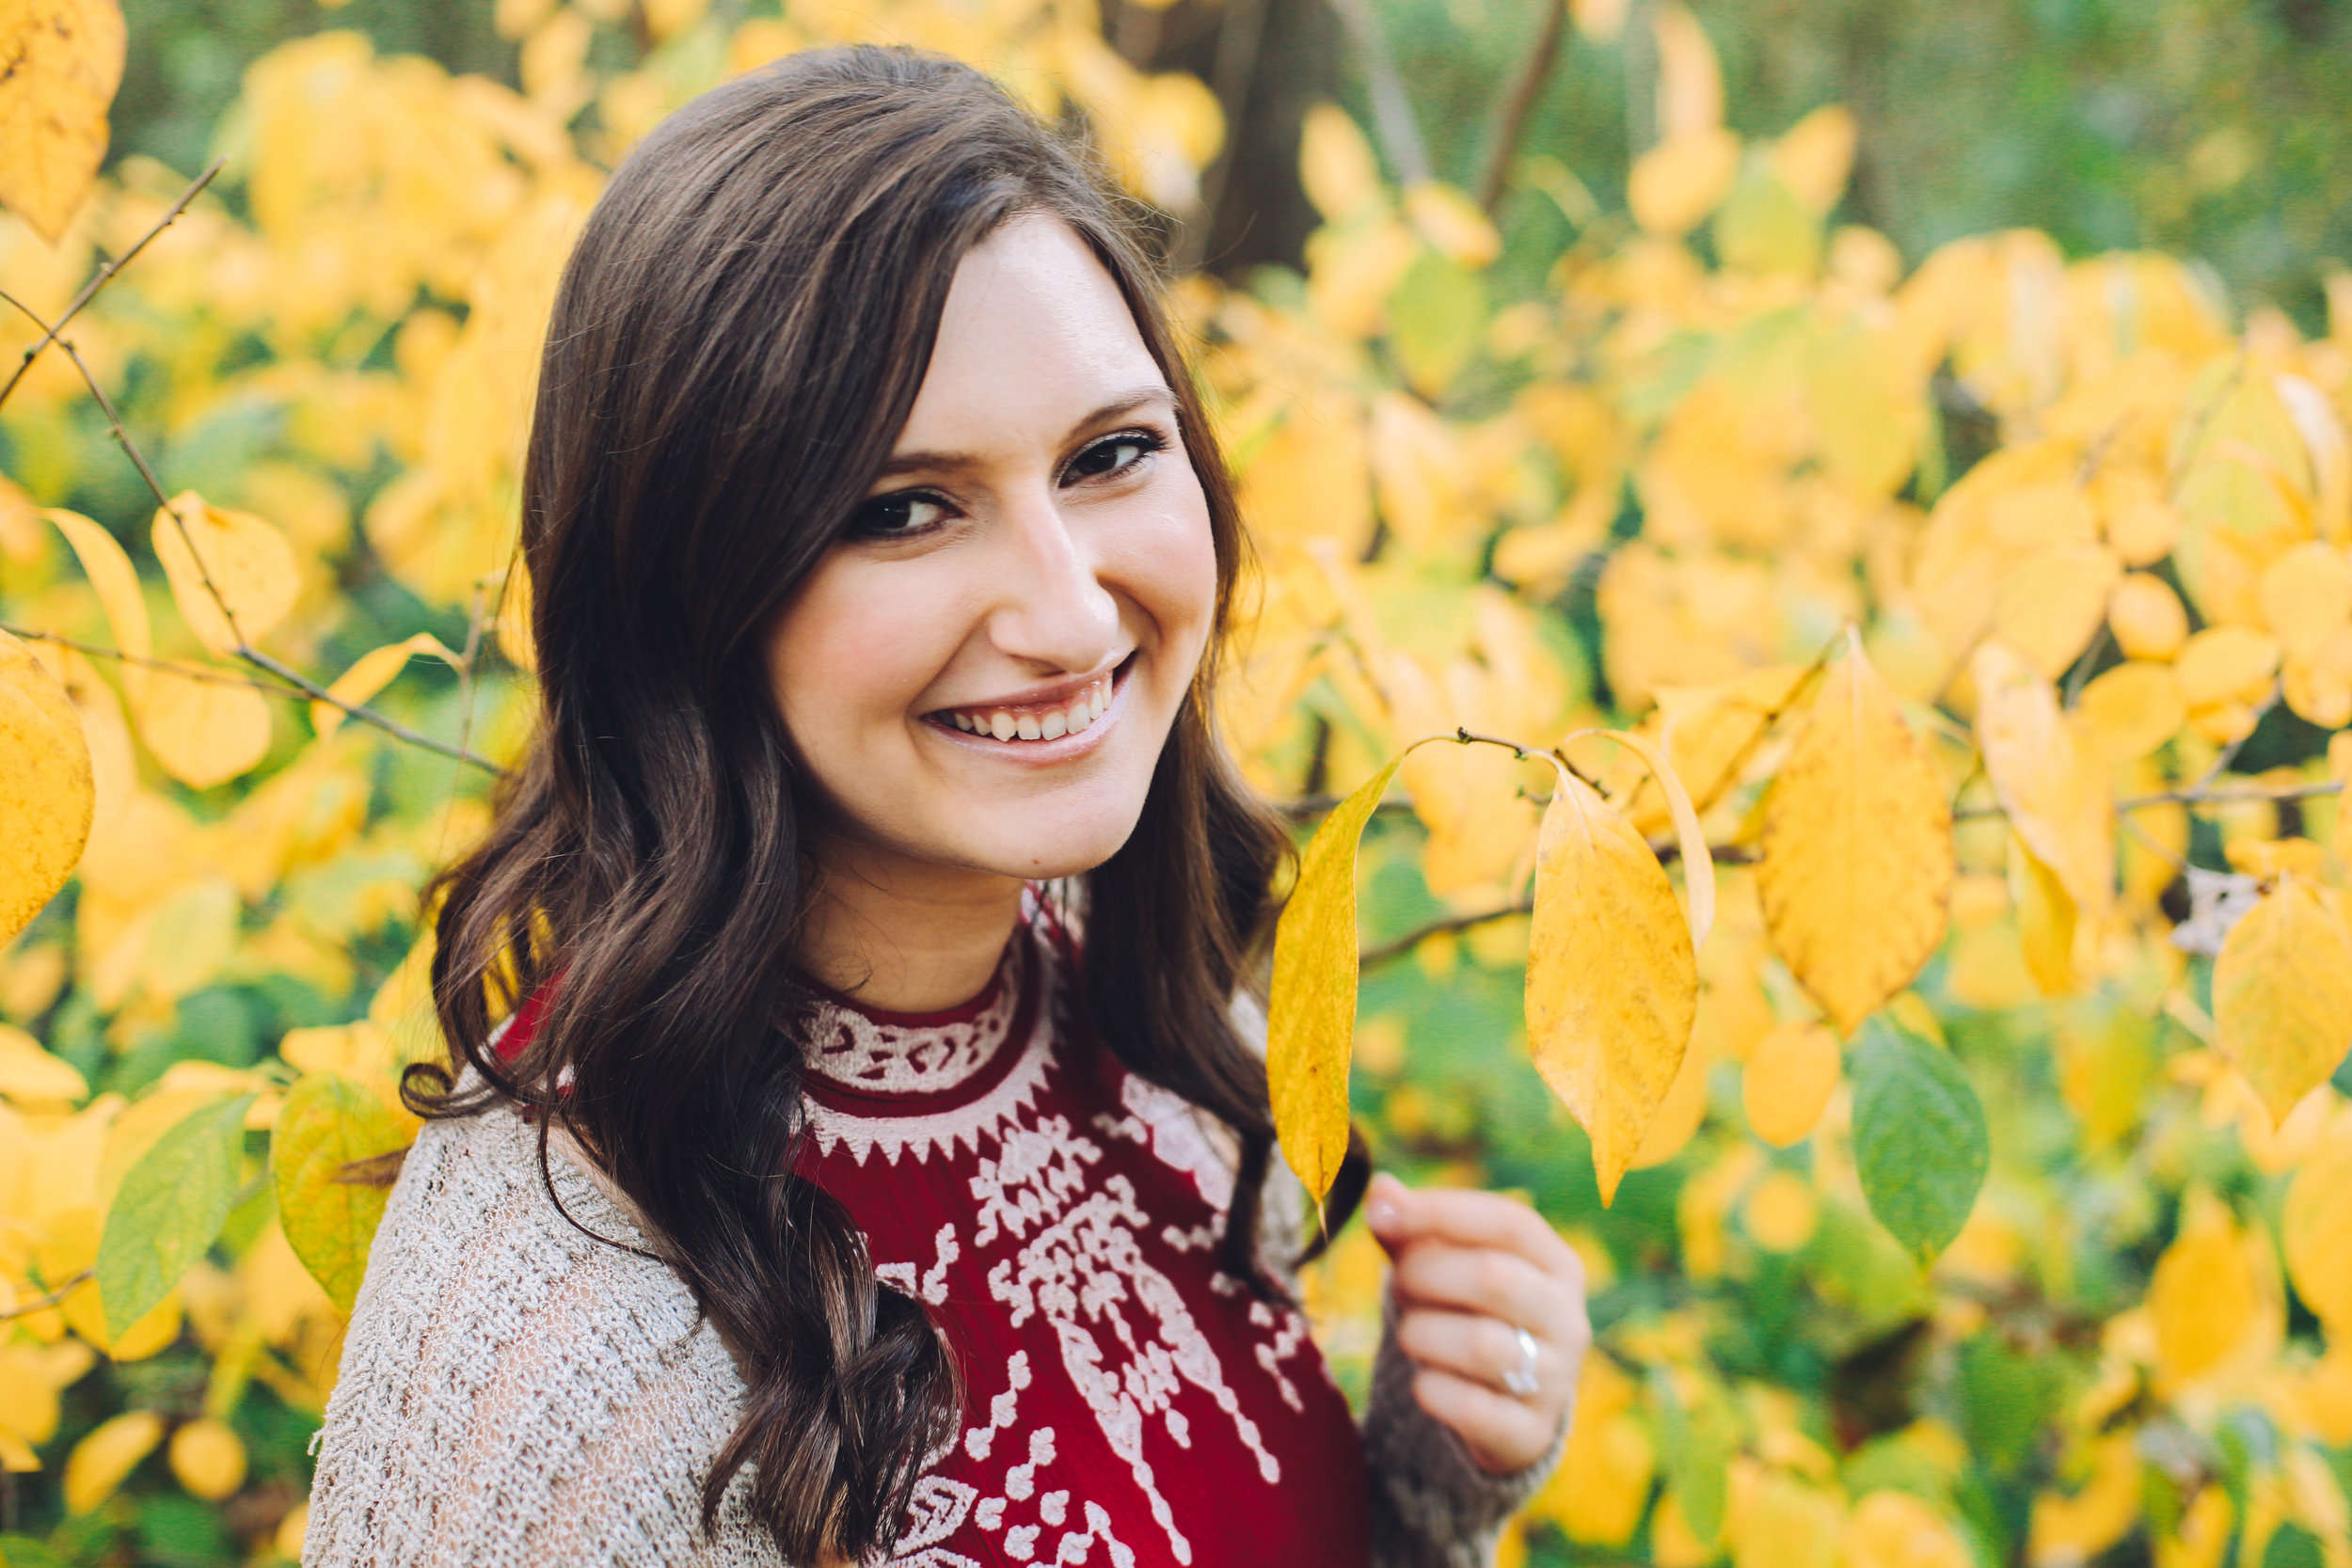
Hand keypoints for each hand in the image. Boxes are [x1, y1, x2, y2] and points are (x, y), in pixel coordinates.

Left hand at [1365, 1171, 1589, 1475]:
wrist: (1498, 1412)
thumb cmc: (1464, 1315)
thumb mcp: (1441, 1268)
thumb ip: (1410, 1230)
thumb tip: (1381, 1191)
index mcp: (1557, 1264)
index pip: (1510, 1221)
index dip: (1443, 1211)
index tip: (1384, 1213)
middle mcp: (1569, 1318)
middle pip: (1493, 1277)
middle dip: (1425, 1276)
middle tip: (1398, 1284)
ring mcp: (1558, 1380)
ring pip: (1482, 1344)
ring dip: (1423, 1333)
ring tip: (1411, 1334)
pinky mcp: (1531, 1434)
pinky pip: (1473, 1409)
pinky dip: (1432, 1391)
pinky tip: (1424, 1383)